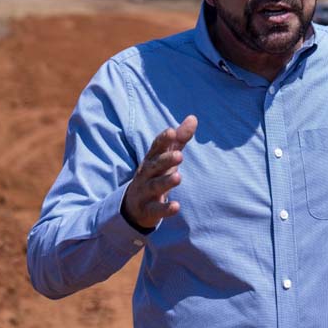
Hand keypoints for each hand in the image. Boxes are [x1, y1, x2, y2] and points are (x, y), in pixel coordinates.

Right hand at [122, 115, 197, 229]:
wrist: (134, 206)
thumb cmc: (155, 174)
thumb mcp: (166, 157)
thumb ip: (179, 139)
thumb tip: (193, 117)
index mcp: (151, 159)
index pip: (155, 148)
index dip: (163, 140)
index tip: (171, 132)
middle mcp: (146, 174)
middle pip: (155, 165)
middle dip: (165, 160)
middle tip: (180, 155)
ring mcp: (145, 192)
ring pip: (155, 186)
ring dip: (166, 182)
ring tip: (178, 177)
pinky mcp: (148, 210)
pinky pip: (156, 209)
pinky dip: (165, 209)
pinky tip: (177, 206)